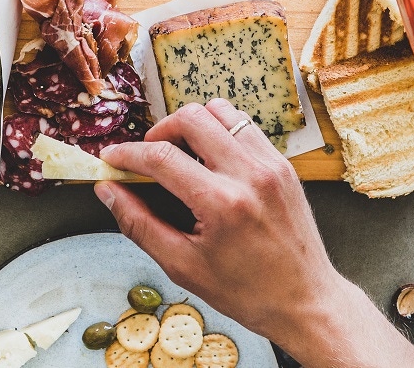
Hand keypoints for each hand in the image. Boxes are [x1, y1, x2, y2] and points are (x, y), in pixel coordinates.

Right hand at [95, 100, 413, 367]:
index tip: (111, 158)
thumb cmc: (245, 292)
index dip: (127, 153)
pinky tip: (211, 160)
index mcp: (221, 204)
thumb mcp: (182, 266)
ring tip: (181, 154)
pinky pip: (245, 126)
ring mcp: (272, 165)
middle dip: (159, 131)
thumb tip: (108, 191)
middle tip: (147, 156)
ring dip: (192, 125)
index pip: (161, 157)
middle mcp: (249, 175)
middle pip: (191, 118)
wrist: (306, 301)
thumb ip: (138, 224)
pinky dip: (220, 132)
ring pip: (220, 111)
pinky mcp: (284, 165)